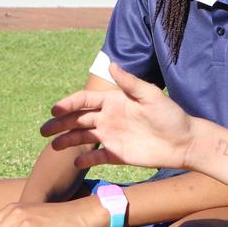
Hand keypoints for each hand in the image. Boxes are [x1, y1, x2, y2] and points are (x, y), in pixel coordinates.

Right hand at [42, 64, 195, 170]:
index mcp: (114, 101)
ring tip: (53, 147)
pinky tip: (76, 162)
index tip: (55, 109)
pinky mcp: (117, 154)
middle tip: (43, 130)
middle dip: (59, 123)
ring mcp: (112, 136)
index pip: (85, 100)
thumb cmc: (170, 115)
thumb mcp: (150, 95)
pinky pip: (97, 157)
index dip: (69, 104)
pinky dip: (86, 159)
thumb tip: (111, 63)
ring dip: (67, 141)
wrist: (184, 142)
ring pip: (83, 137)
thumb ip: (129, 82)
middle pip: (78, 119)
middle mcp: (109, 118)